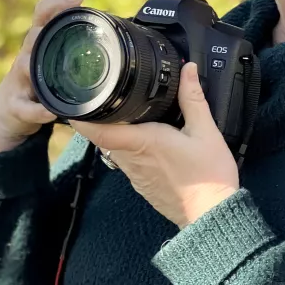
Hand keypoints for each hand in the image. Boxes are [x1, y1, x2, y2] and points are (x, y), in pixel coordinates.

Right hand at [0, 0, 84, 152]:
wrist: (9, 111)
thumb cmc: (40, 80)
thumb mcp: (54, 60)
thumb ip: (75, 46)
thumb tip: (116, 31)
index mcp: (39, 42)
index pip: (42, 14)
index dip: (57, 2)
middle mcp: (27, 56)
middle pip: (33, 35)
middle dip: (45, 29)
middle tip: (64, 26)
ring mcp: (19, 80)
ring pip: (24, 66)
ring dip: (36, 67)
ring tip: (55, 72)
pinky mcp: (15, 105)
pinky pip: (25, 108)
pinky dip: (38, 111)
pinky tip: (51, 113)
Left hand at [69, 62, 239, 228]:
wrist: (212, 214)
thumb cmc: (209, 176)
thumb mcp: (205, 131)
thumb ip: (193, 98)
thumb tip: (187, 70)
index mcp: (143, 142)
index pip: (100, 131)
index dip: (82, 118)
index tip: (72, 106)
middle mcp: (133, 160)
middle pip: (103, 138)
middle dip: (100, 120)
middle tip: (102, 100)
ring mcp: (135, 175)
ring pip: (114, 151)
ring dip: (115, 135)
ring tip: (124, 117)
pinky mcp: (142, 185)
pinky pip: (127, 164)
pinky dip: (128, 150)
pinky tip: (145, 144)